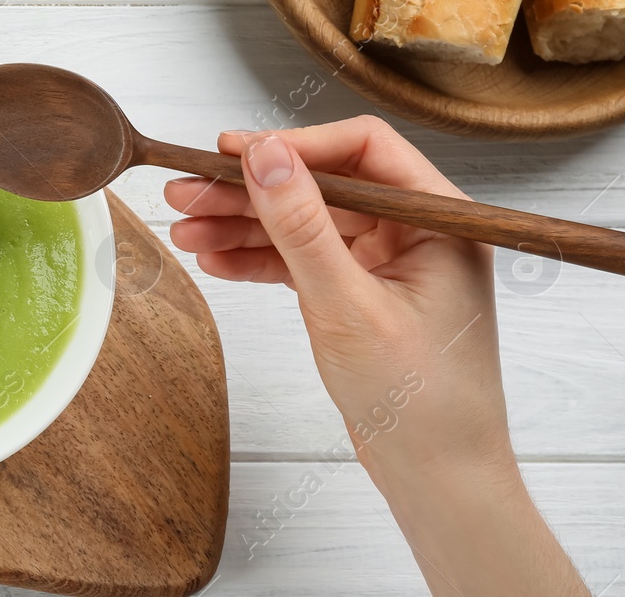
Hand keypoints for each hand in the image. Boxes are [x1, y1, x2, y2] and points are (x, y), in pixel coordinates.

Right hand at [165, 117, 586, 596]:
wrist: (439, 479)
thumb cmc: (424, 403)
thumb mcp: (348, 305)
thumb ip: (302, 226)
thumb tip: (265, 155)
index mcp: (440, 220)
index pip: (363, 150)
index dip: (296, 144)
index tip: (235, 152)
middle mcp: (417, 233)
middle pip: (322, 186)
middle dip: (252, 190)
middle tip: (189, 190)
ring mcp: (387, 265)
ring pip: (305, 224)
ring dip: (244, 225)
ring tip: (184, 227)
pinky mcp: (361, 295)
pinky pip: (302, 262)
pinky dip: (258, 261)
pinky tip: (214, 261)